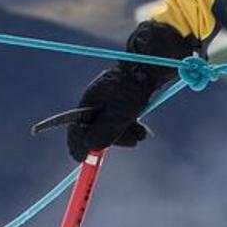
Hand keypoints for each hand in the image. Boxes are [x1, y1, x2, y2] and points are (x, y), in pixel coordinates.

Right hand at [47, 23, 194, 158]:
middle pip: (95, 130)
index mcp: (89, 102)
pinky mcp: (120, 102)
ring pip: (110, 127)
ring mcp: (108, 102)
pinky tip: (141, 129)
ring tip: (141, 134)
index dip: (78, 145)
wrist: (151, 67)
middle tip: (132, 143)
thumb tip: (89, 149)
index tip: (80, 159)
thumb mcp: (120, 114)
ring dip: (125, 135)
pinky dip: (129, 127)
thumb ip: (104, 133)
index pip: (75, 128)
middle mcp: (95, 102)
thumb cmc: (133, 88)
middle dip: (112, 140)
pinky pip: (120, 122)